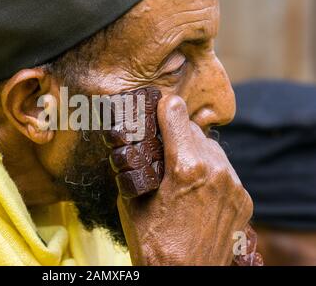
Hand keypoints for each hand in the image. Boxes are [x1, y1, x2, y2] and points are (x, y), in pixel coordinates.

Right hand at [117, 95, 253, 265]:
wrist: (184, 275)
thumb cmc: (153, 242)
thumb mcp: (132, 199)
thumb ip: (139, 165)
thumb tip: (134, 145)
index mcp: (186, 167)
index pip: (177, 117)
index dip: (166, 109)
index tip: (162, 106)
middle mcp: (216, 171)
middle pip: (196, 133)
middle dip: (179, 136)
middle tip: (165, 148)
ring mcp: (234, 186)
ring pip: (214, 151)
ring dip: (197, 153)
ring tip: (182, 173)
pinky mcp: (244, 200)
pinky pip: (226, 172)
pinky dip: (212, 173)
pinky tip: (198, 190)